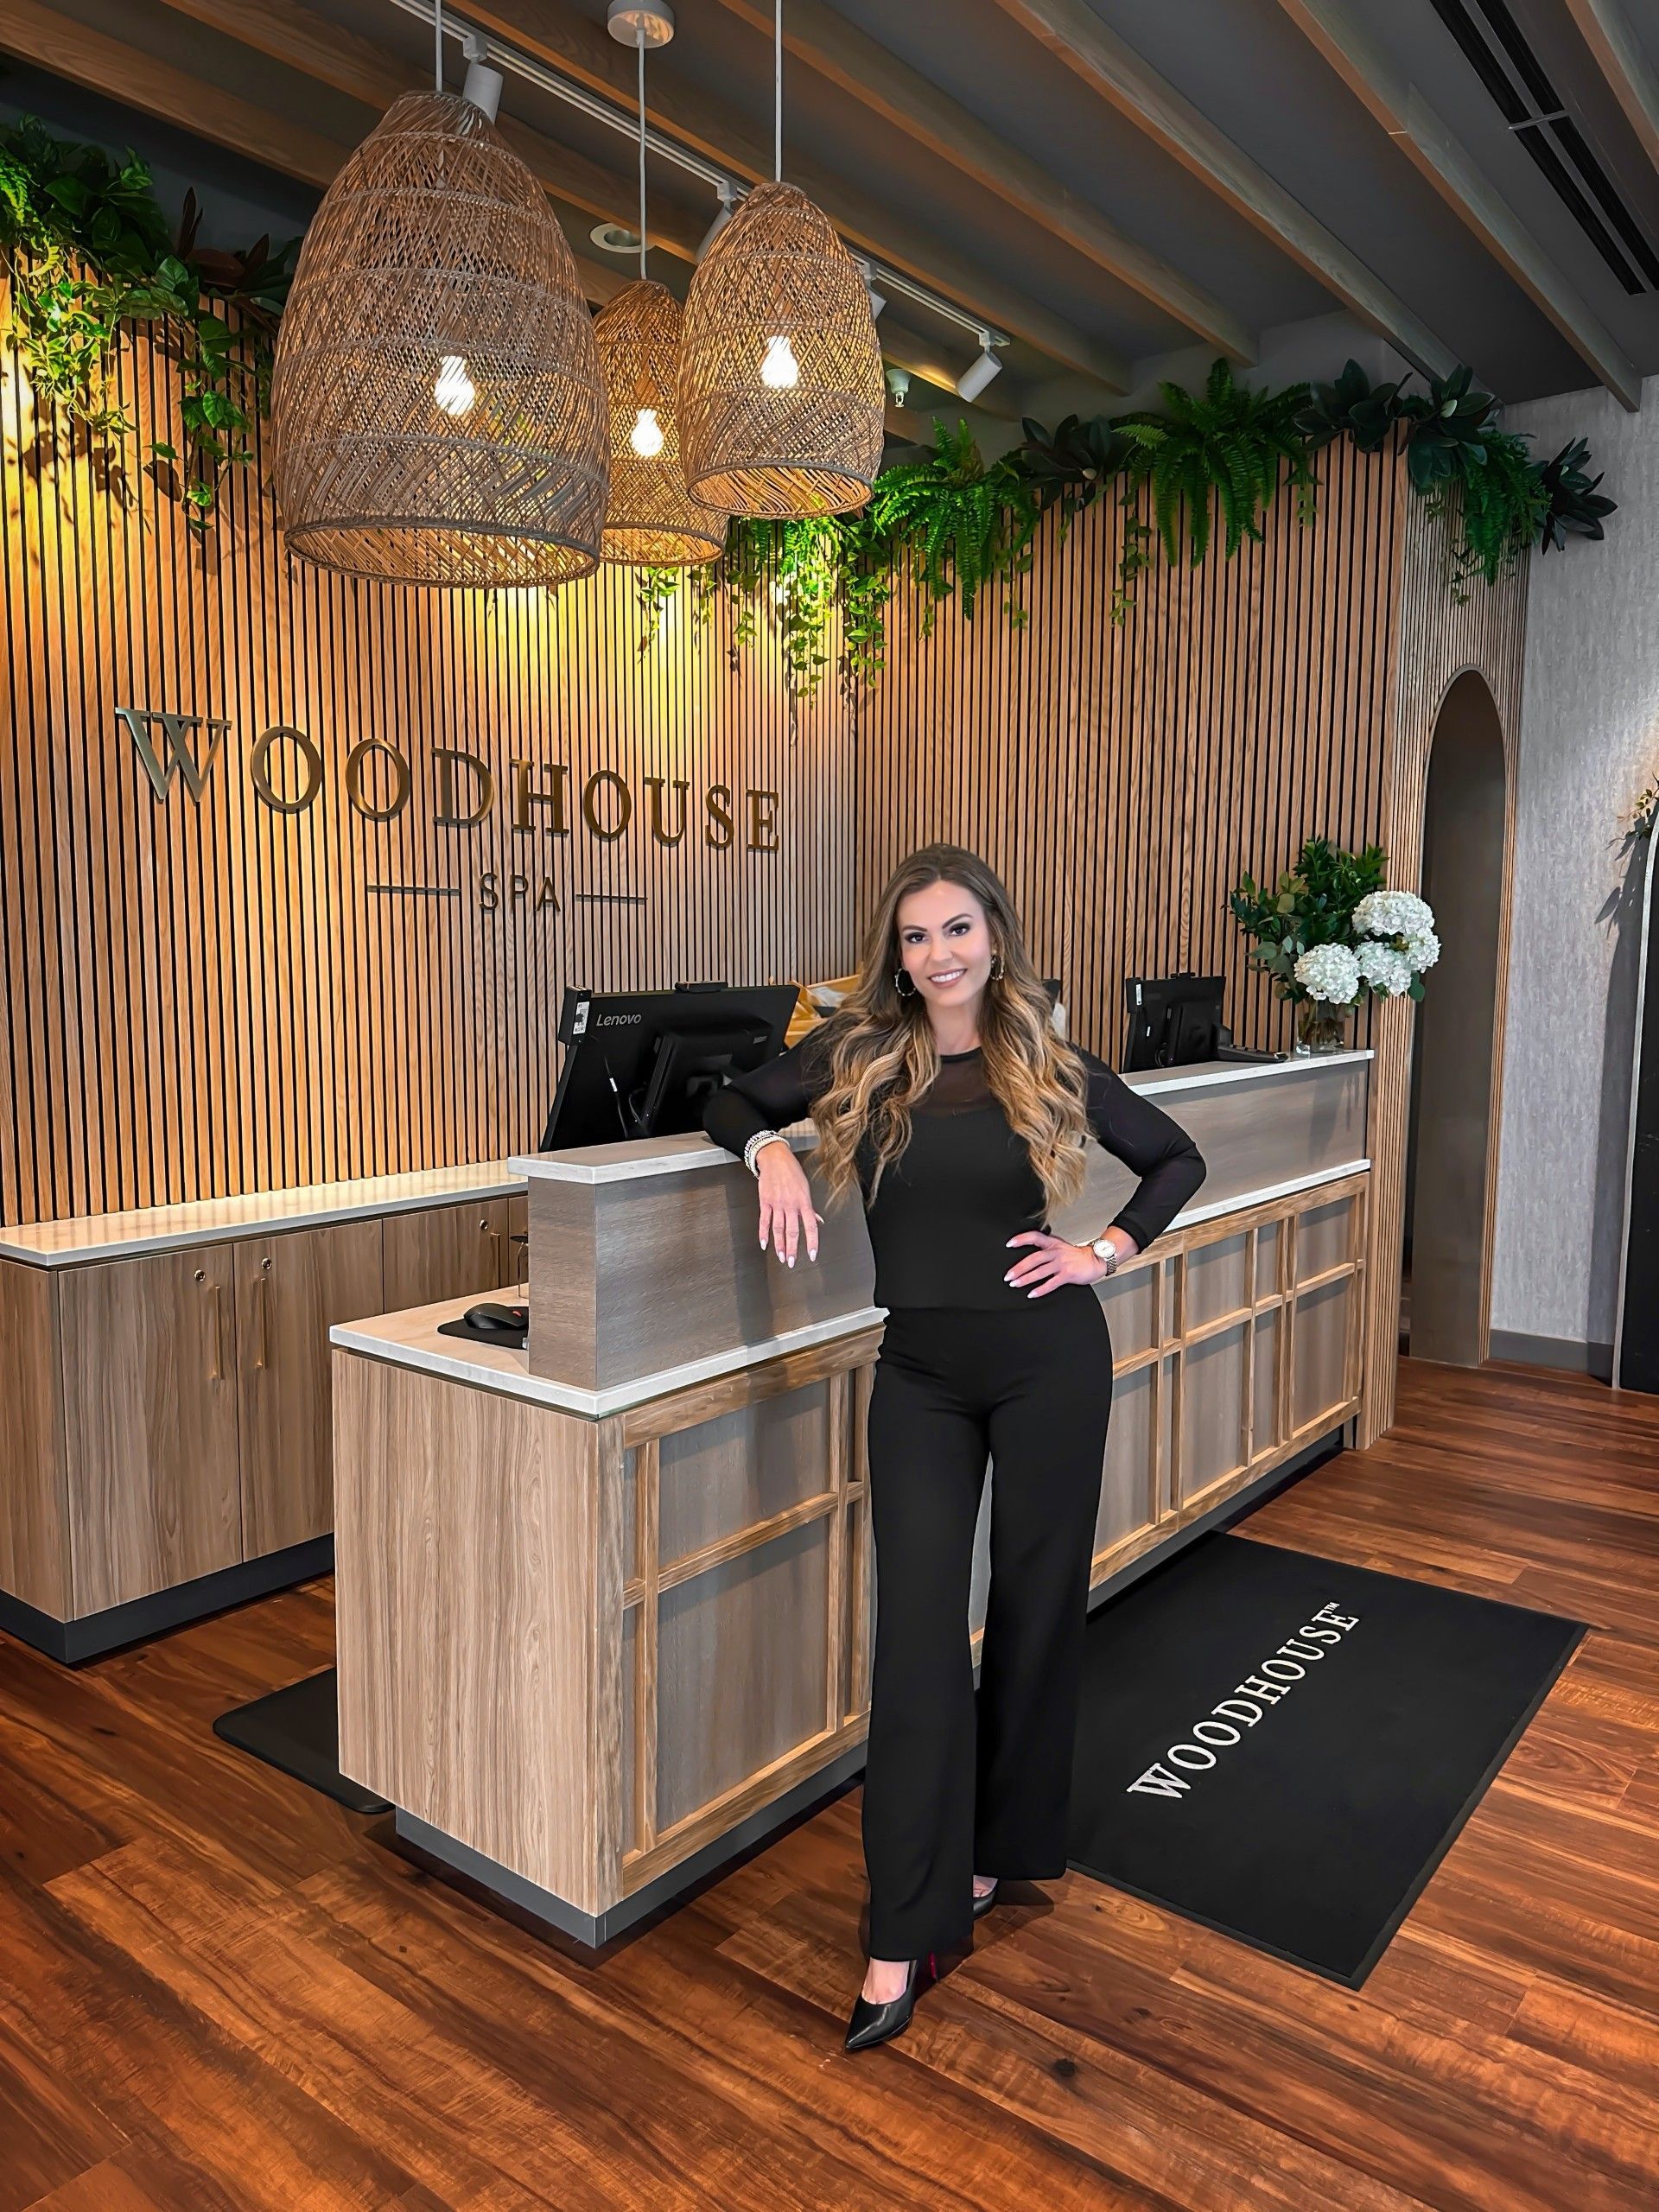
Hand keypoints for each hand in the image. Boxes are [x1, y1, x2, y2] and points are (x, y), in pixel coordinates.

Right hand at [755, 1145, 824, 1267]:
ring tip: (782, 1257)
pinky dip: (763, 1234)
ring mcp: (777, 1203)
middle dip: (793, 1248)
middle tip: (793, 1262)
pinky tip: (764, 1244)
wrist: (774, 1158)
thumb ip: (810, 1208)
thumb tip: (818, 1221)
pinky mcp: (765, 1202)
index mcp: (803, 1201)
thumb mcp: (805, 1188)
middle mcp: (791, 1204)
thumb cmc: (791, 1171)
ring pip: (778, 1229)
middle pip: (792, 1231)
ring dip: (780, 1245)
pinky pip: (764, 1221)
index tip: (812, 1254)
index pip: (810, 1226)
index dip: (812, 1242)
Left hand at [1004, 1227, 1135, 1296]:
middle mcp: (1056, 1252)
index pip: (1034, 1237)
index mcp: (1053, 1243)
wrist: (1096, 1259)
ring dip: (1026, 1279)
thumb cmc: (1077, 1256)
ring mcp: (1062, 1263)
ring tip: (1015, 1284)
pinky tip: (1032, 1294)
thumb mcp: (1061, 1247)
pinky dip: (1040, 1289)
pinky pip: (1051, 1283)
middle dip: (1019, 1268)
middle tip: (1008, 1275)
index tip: (1009, 1244)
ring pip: (1040, 1271)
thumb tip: (1029, 1258)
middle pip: (1034, 1258)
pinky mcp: (1068, 1274)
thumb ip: (1046, 1249)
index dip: (1021, 1239)